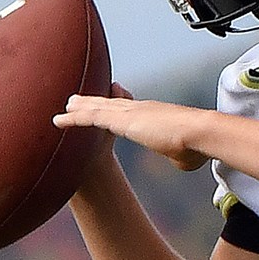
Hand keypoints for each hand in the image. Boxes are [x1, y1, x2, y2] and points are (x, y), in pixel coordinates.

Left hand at [54, 84, 209, 171]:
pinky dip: (74, 119)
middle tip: (76, 100)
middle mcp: (140, 109)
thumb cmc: (197, 145)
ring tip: (65, 105)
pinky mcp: (122, 120)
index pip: (129, 108)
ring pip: (98, 107)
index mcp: (154, 114)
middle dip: (93, 101)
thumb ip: (178, 155)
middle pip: (110, 103)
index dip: (115, 105)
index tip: (106, 103)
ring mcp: (130, 113)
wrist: (199, 133)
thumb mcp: (184, 154)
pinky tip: (59, 120)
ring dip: (80, 107)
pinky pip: (91, 118)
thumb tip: (182, 160)